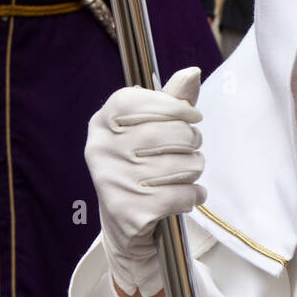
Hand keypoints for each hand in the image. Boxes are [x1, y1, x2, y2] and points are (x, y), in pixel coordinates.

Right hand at [84, 66, 205, 296]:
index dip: (176, 107)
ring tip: (189, 173)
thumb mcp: (148, 130)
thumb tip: (193, 72)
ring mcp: (113, 181)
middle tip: (193, 148)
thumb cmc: (140, 166)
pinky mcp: (130, 211)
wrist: (124, 224)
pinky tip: (188, 196)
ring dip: (195, 169)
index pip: (142, 101)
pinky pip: (182, 194)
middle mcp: (101, 150)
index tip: (193, 116)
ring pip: (181, 165)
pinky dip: (194, 195)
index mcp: (101, 123)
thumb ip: (171, 102)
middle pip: (169, 134)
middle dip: (192, 140)